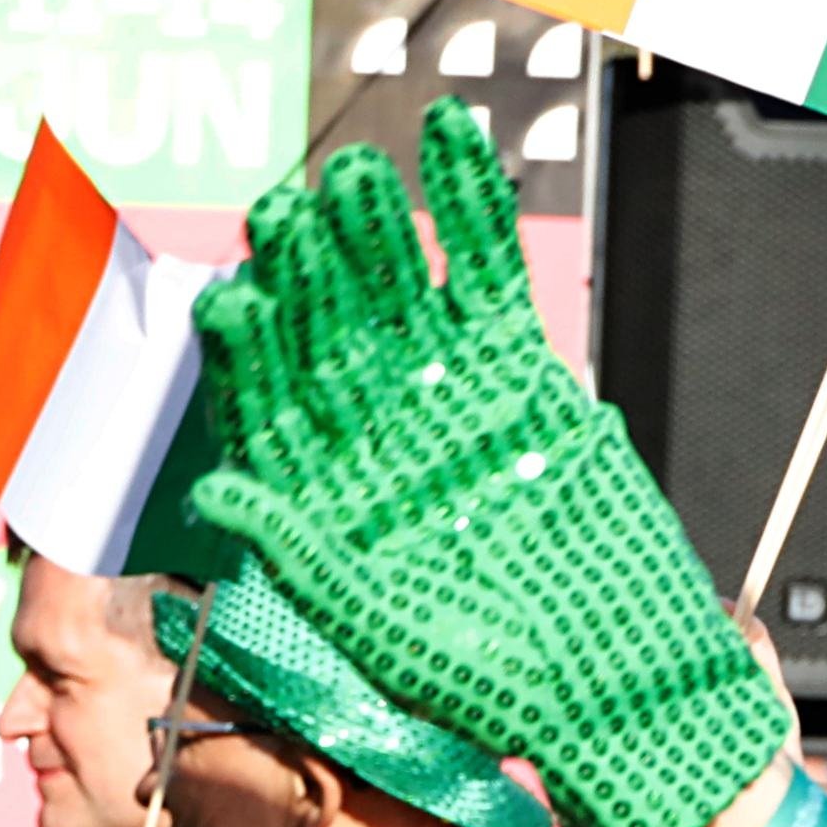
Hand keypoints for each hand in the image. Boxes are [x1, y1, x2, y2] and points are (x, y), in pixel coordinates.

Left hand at [180, 102, 784, 826]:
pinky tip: (449, 143)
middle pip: (327, 333)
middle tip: (283, 212)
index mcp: (324, 495)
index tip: (232, 297)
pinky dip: (471, 209)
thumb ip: (296, 549)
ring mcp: (447, 397)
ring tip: (353, 175)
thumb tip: (218, 488)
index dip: (250, 351)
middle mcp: (376, 438)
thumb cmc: (489, 680)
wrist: (609, 682)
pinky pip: (489, 275)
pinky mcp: (523, 372)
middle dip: (305, 273)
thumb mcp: (371, 622)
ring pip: (399, 291)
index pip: (271, 402)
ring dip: (374, 229)